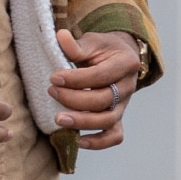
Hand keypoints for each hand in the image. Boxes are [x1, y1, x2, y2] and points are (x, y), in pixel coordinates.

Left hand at [49, 29, 138, 150]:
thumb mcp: (92, 42)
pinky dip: (98, 142)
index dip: (76, 79)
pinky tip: (78, 141)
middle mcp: (129, 87)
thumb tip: (61, 37)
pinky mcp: (118, 118)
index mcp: (126, 63)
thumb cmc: (102, 50)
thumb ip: (77, 45)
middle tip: (51, 92)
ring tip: (58, 119)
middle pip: (103, 100)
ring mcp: (124, 105)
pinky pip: (114, 136)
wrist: (118, 58)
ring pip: (108, 120)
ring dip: (82, 122)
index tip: (54, 78)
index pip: (101, 75)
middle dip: (74, 99)